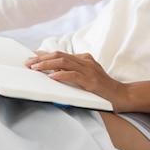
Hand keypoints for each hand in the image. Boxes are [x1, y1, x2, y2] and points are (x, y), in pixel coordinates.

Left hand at [25, 51, 149, 112]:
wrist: (122, 96)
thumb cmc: (102, 89)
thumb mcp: (87, 77)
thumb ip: (73, 73)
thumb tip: (51, 73)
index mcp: (84, 59)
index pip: (60, 54)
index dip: (44, 55)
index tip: (31, 58)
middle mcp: (86, 61)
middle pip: (59, 55)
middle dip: (41, 58)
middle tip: (28, 63)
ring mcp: (89, 70)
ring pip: (64, 62)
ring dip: (47, 65)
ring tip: (35, 68)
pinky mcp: (92, 81)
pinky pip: (73, 75)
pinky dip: (61, 75)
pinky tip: (51, 78)